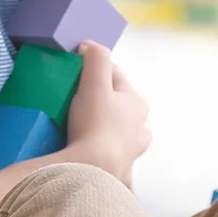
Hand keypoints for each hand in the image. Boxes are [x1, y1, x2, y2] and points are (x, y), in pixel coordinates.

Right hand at [65, 41, 150, 185]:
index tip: (76, 66)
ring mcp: (133, 150)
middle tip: (82, 99)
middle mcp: (140, 126)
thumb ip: (96, 61)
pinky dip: (108, 157)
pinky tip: (98, 159)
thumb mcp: (94, 86)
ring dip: (114, 130)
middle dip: (109, 100)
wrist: (95, 168)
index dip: (96, 68)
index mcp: (137, 103)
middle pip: (125, 106)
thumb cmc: (96, 124)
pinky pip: (115, 161)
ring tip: (93, 130)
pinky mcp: (121, 171)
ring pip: (127, 134)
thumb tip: (90, 45)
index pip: (116, 76)